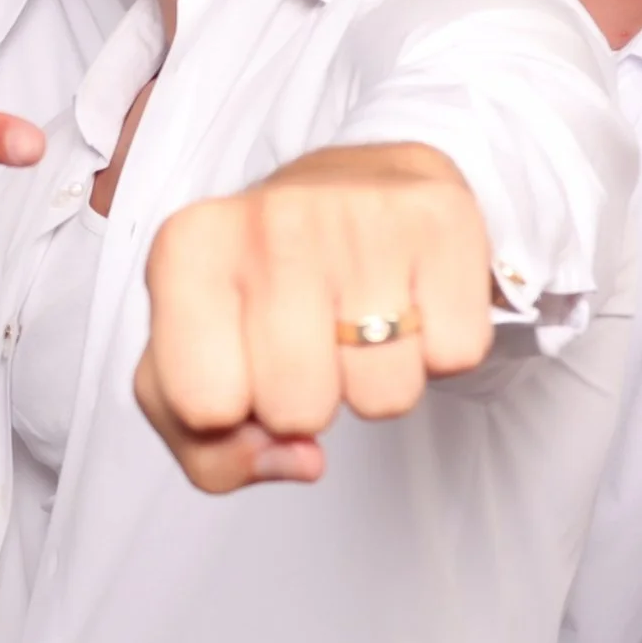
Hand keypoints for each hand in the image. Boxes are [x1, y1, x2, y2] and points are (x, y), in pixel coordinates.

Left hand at [135, 143, 493, 492]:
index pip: (203, 406)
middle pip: (298, 409)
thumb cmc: (265, 284)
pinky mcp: (441, 217)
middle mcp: (270, 220)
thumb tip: (300, 461)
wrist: (357, 181)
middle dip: (308, 400)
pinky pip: (455, 356)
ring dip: (377, 379)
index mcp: (186, 248)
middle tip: (312, 340)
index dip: (233, 411)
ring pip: (385, 395)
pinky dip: (439, 346)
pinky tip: (411, 298)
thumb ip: (208, 449)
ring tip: (361, 318)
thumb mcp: (198, 361)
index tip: (244, 361)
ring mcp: (359, 214)